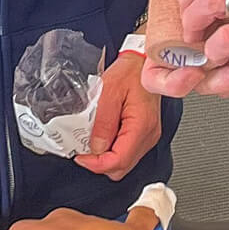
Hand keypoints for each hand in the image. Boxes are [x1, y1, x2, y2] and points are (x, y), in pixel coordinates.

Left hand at [76, 53, 161, 179]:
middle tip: (83, 150)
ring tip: (92, 139)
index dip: (96, 164)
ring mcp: (147, 135)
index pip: (118, 161)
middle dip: (99, 163)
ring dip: (105, 157)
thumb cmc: (131, 71)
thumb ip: (102, 122)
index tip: (80, 157)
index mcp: (142, 126)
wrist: (143, 62)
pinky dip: (112, 149)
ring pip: (124, 162)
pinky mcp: (144, 133)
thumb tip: (96, 148)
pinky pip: (127, 151)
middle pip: (121, 167)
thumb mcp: (109, 91)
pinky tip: (103, 135)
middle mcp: (148, 134)